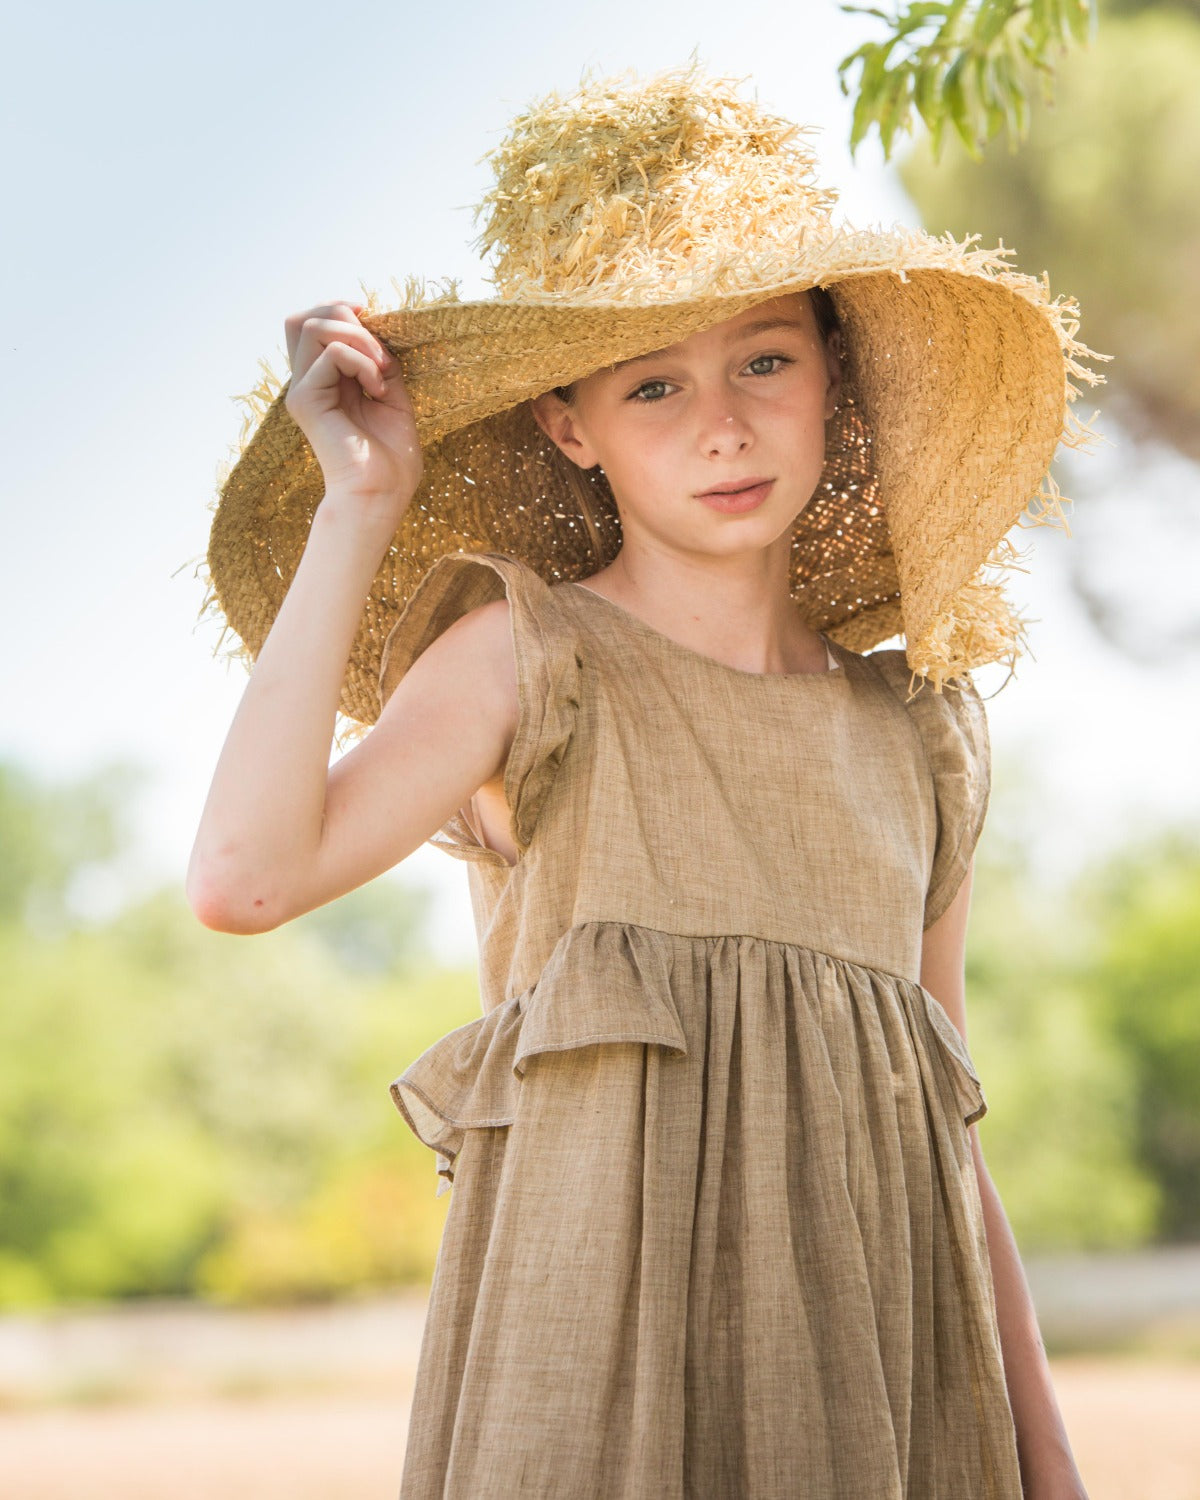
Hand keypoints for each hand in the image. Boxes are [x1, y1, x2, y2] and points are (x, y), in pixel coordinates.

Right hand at [283, 301, 422, 534]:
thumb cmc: (390, 459)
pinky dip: (363, 362)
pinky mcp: (305, 400)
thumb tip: (374, 330)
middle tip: (380, 354)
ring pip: (311, 327)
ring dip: (358, 339)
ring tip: (381, 370)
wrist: (382, 496)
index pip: (311, 324)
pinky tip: (377, 389)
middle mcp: (308, 383)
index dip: (339, 310)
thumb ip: (379, 361)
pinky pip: (332, 355)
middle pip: (302, 319)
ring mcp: (302, 390)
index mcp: (325, 381)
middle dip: (346, 318)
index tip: (371, 320)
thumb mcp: (392, 396)